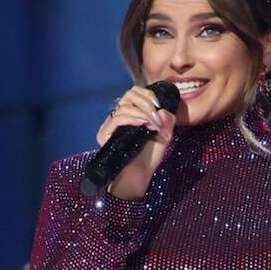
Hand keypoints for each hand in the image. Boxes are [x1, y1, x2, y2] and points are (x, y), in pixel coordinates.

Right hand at [94, 85, 176, 199]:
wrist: (139, 176)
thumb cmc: (150, 157)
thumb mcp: (164, 134)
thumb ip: (166, 119)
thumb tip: (161, 110)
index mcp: (130, 114)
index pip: (134, 93)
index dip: (147, 94)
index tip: (158, 105)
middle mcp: (118, 118)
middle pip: (128, 95)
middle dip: (146, 102)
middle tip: (156, 116)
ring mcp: (109, 126)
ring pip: (124, 106)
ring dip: (142, 112)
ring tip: (152, 124)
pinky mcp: (103, 135)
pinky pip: (117, 118)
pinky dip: (132, 118)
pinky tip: (143, 124)